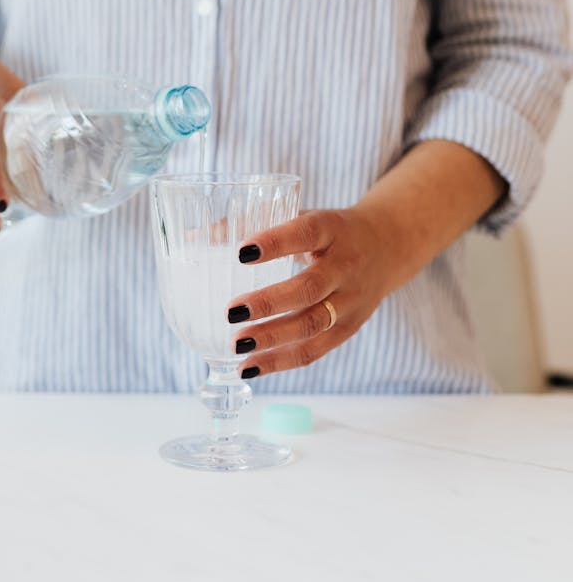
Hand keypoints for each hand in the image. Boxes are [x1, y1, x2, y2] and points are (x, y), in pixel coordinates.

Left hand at [227, 207, 392, 376]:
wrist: (387, 246)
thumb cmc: (328, 231)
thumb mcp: (301, 214)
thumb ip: (253, 223)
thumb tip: (194, 238)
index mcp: (331, 229)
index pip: (305, 233)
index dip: (276, 242)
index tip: (241, 252)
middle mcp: (345, 266)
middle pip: (309, 288)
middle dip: (269, 303)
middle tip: (231, 313)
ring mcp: (351, 300)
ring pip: (313, 324)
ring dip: (273, 339)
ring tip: (236, 346)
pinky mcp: (349, 328)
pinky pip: (316, 349)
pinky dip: (282, 361)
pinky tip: (250, 366)